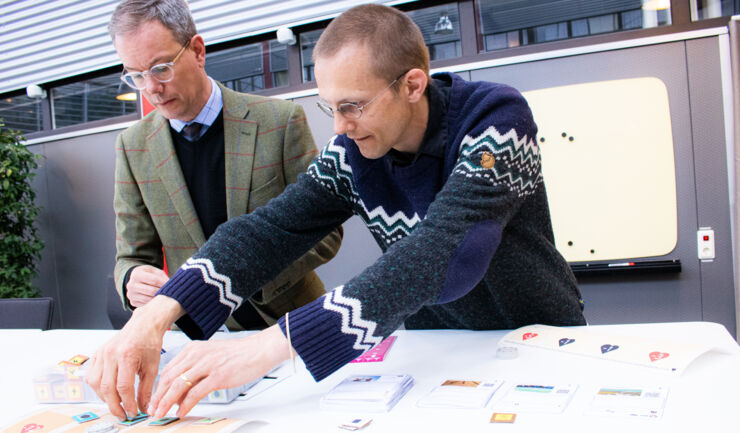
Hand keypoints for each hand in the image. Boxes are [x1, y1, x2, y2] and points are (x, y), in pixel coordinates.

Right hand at [86, 296, 183, 419]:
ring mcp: (101, 353)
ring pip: (95, 384)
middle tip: (123, 415)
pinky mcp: (97, 354)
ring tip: (117, 405)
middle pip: (107, 387)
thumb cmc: (149, 343)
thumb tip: (144, 408)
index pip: (123, 386)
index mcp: (126, 355)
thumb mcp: (153, 367)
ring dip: (105, 398)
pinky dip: (98, 388)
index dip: (128, 403)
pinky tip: (109, 392)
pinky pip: (91, 376)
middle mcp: (110, 354)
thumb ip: (147, 389)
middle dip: (115, 405)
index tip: (134, 412)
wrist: (143, 325)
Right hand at [126, 266, 168, 306]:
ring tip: (166, 296)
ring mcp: (131, 295)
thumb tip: (170, 285)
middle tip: (171, 292)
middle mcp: (131, 285)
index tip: (172, 285)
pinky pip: (146, 305)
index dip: (165, 283)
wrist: (137, 280)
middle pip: (152, 291)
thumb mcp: (154, 271)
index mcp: (136, 274)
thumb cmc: (148, 274)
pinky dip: (154, 303)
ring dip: (159, 299)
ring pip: (149, 299)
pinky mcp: (133, 302)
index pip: (155, 280)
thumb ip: (162, 276)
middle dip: (163, 292)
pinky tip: (159, 300)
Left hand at [149, 324, 290, 417]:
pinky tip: (181, 411)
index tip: (154, 399)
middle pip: (169, 378)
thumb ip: (195, 371)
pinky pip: (195, 393)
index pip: (169, 370)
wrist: (259, 350)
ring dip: (166, 402)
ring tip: (161, 413)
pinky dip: (185, 404)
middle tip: (152, 410)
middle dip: (158, 397)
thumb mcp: (211, 357)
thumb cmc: (239, 354)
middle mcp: (197, 355)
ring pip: (178, 386)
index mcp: (194, 349)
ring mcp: (207, 365)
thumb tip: (181, 392)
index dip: (158, 387)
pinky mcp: (218, 376)